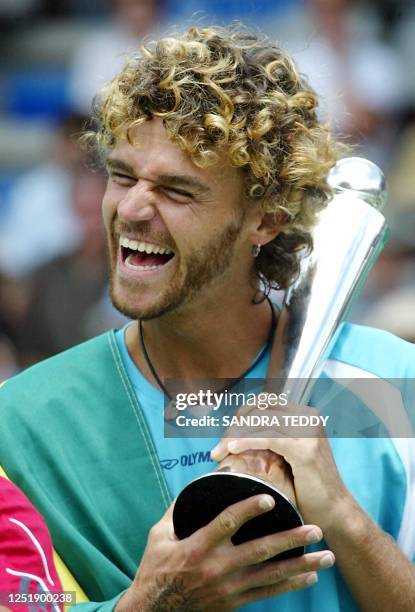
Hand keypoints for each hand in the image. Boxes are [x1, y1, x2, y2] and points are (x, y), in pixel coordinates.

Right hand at [117, 495, 334, 610]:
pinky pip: (268, 594)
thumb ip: (178, 508)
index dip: (249, 510)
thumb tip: (199, 482)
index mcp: (198, 547)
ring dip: (301, 565)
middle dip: (291, 540)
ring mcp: (229, 588)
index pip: (228, 524)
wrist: (155, 610)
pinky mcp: (234, 602)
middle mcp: (217, 568)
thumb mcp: (159, 534)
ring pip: (271, 575)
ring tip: (326, 556)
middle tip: (316, 530)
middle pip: (260, 552)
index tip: (271, 498)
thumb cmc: (156, 567)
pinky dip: (291, 585)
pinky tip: (310, 577)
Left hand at [211, 404, 351, 531]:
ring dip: (234, 435)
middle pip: (260, 408)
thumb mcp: (287, 454)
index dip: (240, 416)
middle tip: (217, 448)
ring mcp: (309, 431)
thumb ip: (270, 436)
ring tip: (218, 452)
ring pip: (261, 421)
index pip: (264, 403)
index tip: (225, 437)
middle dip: (234, 426)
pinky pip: (267, 437)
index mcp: (304, 414)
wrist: (334, 512)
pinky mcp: (305, 448)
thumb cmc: (307, 487)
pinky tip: (232, 450)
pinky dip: (246, 441)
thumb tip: (235, 429)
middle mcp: (308, 416)